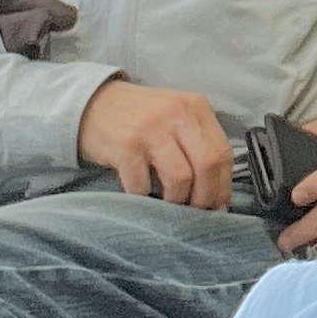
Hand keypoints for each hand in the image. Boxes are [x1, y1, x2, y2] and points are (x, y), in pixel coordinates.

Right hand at [76, 75, 233, 210]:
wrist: (93, 104)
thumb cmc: (139, 118)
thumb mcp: (175, 118)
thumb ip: (197, 146)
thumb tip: (217, 196)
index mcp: (195, 106)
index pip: (223, 151)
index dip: (222, 185)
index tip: (217, 205)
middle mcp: (177, 113)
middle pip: (208, 164)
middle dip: (205, 197)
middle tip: (196, 213)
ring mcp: (151, 128)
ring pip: (180, 178)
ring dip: (176, 200)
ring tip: (169, 204)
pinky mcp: (126, 144)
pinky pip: (143, 185)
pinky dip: (144, 197)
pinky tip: (141, 193)